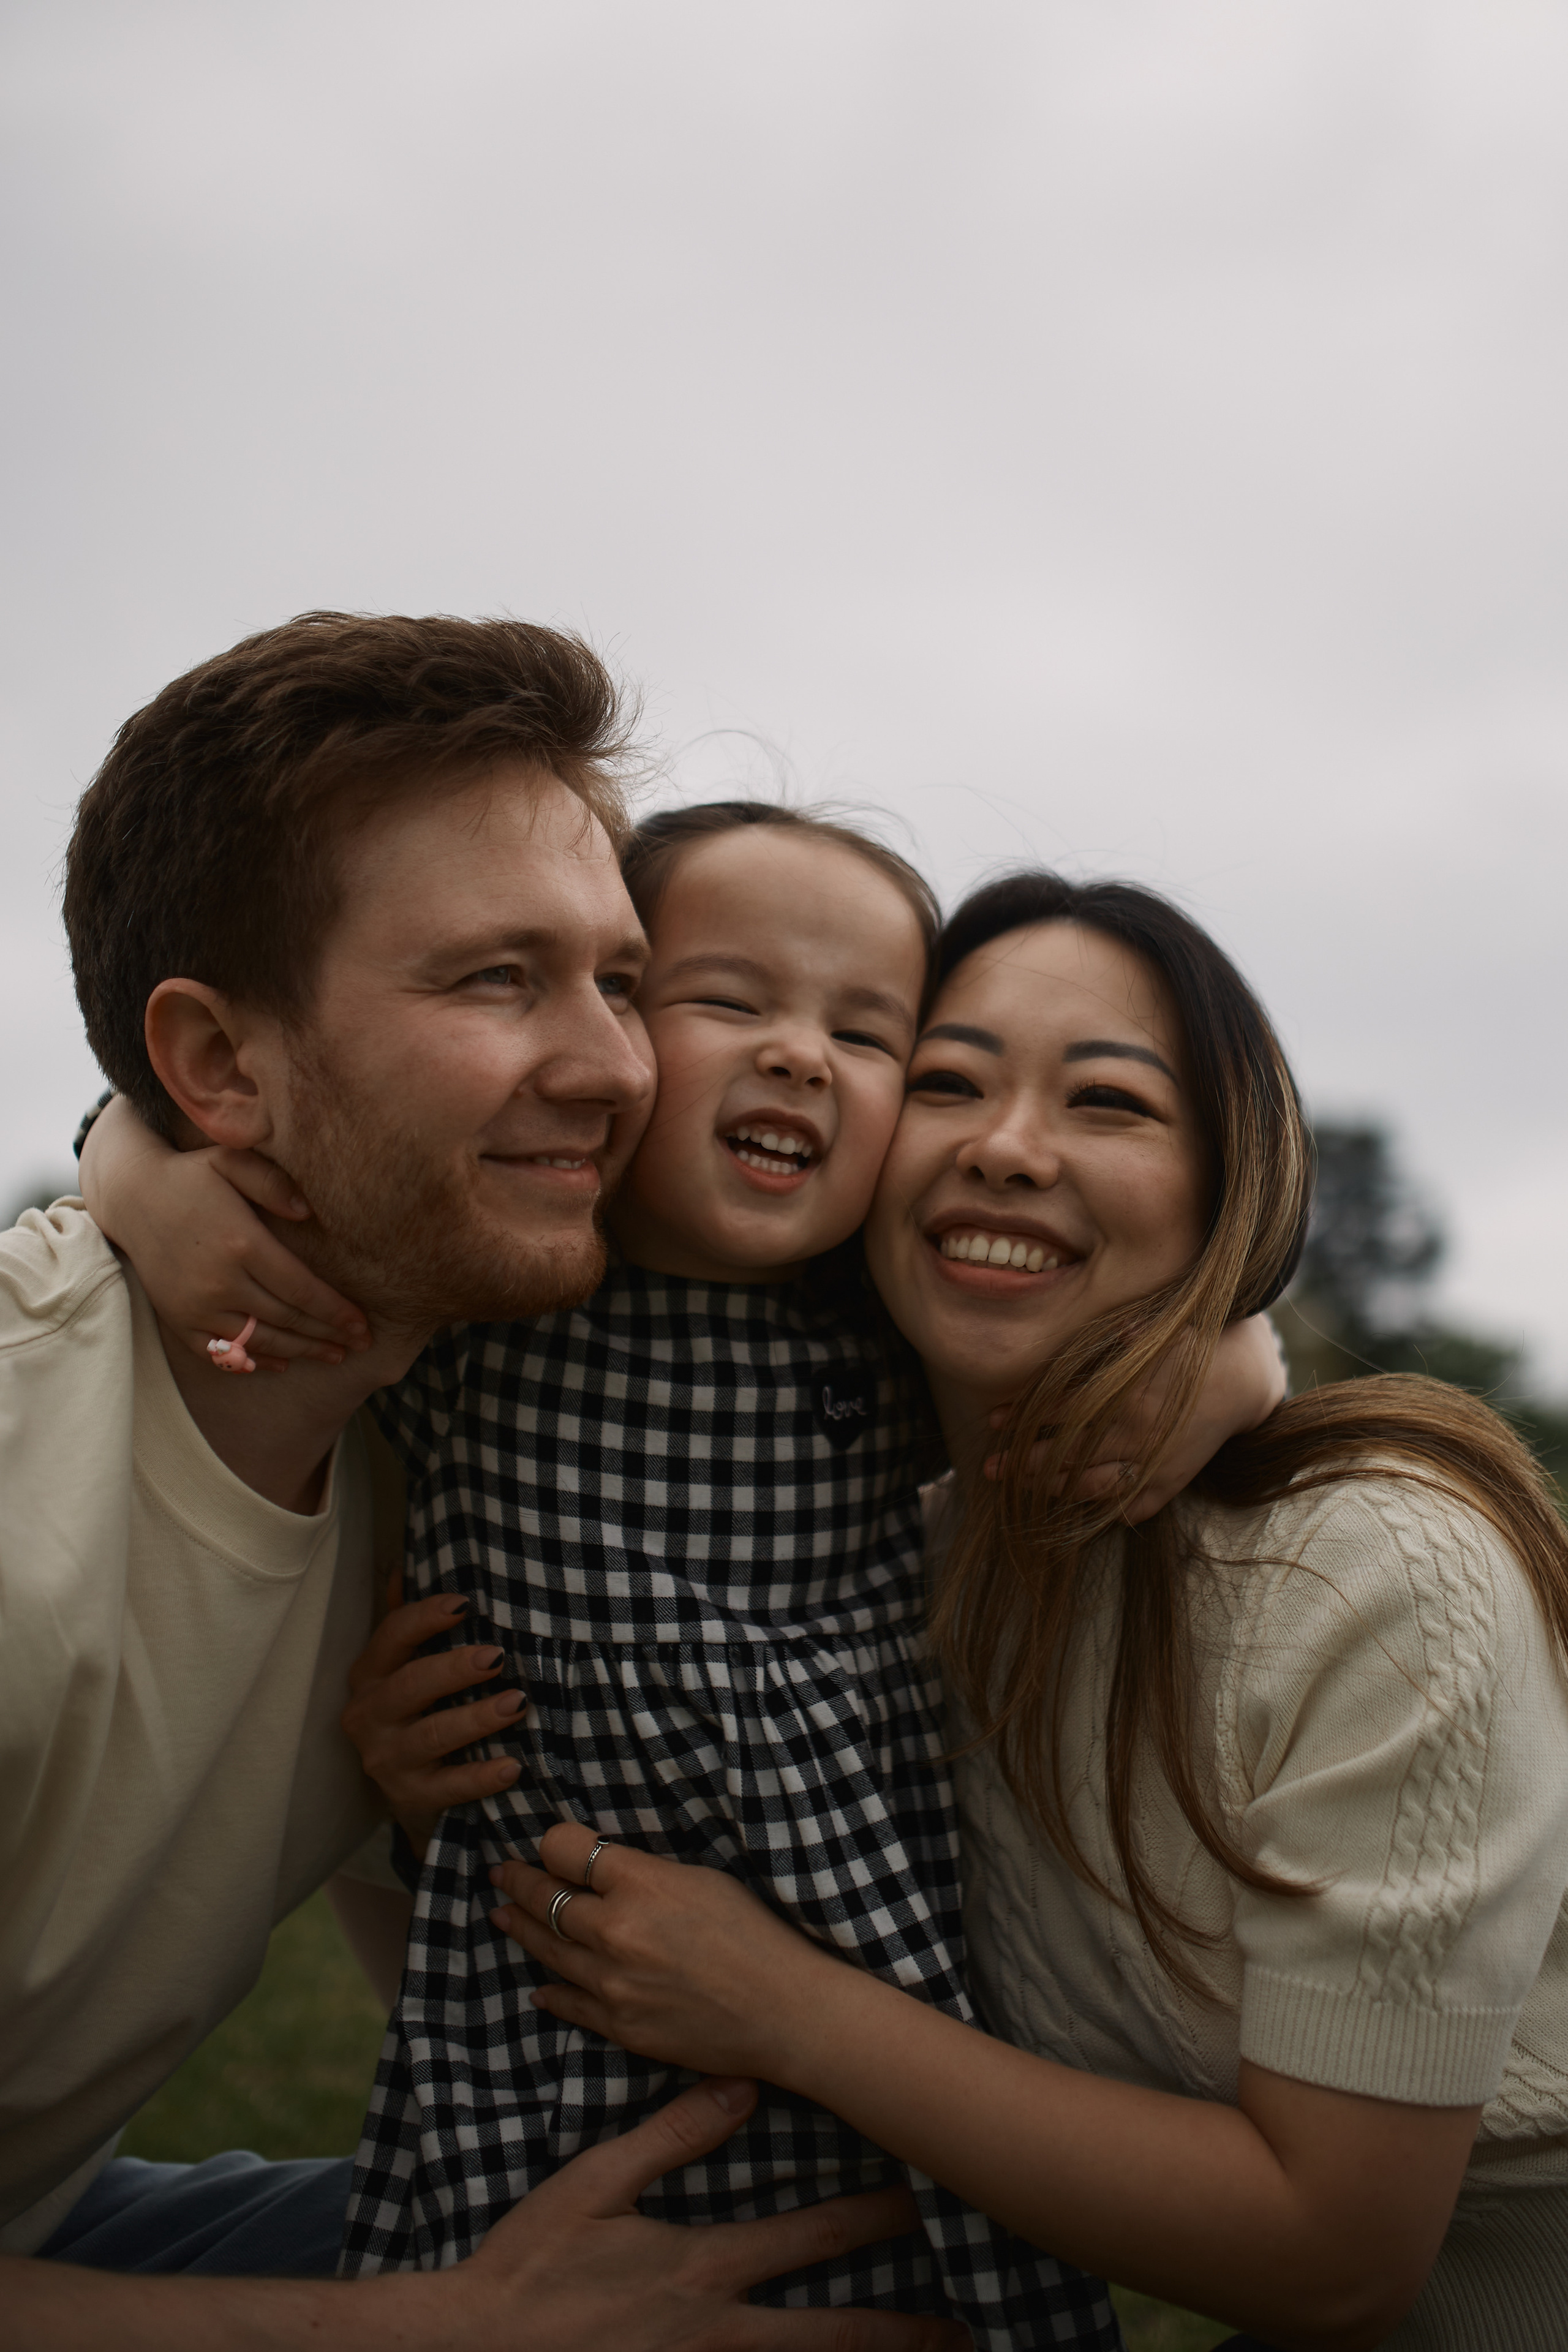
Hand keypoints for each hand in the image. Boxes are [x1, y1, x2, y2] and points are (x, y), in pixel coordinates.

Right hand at [79, 1094, 368, 1370]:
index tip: (363, 1325)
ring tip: (332, 1355)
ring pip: (259, 1341)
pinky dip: (252, 1361)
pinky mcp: (178, 1319)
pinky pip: (220, 1352)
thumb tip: (308, 1212)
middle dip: (328, 1336)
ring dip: (300, 1352)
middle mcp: (220, 1282)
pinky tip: (280, 1363)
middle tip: (359, 1345)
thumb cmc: (191, 1176)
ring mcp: (196, 1306)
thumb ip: (273, 1182)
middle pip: (287, 1320)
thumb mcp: (232, 1160)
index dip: (336, 1313)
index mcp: (242, 1244)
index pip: (302, 1290)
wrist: (131, 1197)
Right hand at [341, 1580, 525, 1855]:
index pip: (392, 1636)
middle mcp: (370, 1714)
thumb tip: (400, 1566)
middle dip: (454, 1669)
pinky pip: (448, 1787)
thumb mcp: (408, 1667)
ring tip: (517, 1704)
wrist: (413, 1792)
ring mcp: (387, 1758)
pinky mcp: (410, 1796)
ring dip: (476, 1719)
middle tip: (497, 1656)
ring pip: (431, 1735)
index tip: (465, 1604)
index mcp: (370, 1673)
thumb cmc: (418, 1711)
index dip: (425, 1617)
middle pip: (410, 1685)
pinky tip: (512, 1765)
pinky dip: (480, 1777)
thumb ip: (407, 1623)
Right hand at [445, 2075, 964, 2350]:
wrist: (477, 2351)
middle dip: (900, 2331)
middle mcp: (718, 2333)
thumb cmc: (533, 2265)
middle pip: (830, 2335)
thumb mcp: (594, 2185)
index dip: (869, 2219)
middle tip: (961, 2329)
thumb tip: (740, 2089)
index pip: (809, 2238)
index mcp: (703, 2269)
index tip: (919, 2201)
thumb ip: (671, 2135)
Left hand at [489, 1822, 835, 2084]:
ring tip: (502, 1916)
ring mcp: (612, 1984)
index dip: (551, 1843)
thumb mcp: (701, 1879)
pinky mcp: (620, 2027)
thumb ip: (643, 1873)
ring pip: (548, 1949)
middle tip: (502, 1874)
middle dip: (520, 1882)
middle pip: (546, 1898)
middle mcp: (615, 1931)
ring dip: (520, 1929)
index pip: (565, 1849)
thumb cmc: (757, 1934)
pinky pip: (569, 2003)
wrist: (784, 2012)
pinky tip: (539, 1988)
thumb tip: (601, 1869)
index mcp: (639, 1883)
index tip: (547, 1844)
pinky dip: (550, 1992)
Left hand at [985, 1311, 1287, 1523]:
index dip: (1025, 1416)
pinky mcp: (1171, 1480)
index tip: (995, 1420)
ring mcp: (1155, 1463)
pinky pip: (1134, 1506)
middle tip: (991, 1468)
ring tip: (1021, 1489)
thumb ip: (1110, 1337)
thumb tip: (1086, 1338)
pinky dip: (1107, 1510)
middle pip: (1068, 1455)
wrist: (1244, 1378)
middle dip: (1024, 1463)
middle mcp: (1138, 1434)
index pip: (1060, 1410)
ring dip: (1054, 1489)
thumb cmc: (1189, 1345)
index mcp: (1127, 1396)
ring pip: (1094, 1486)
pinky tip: (1081, 1508)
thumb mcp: (1151, 1328)